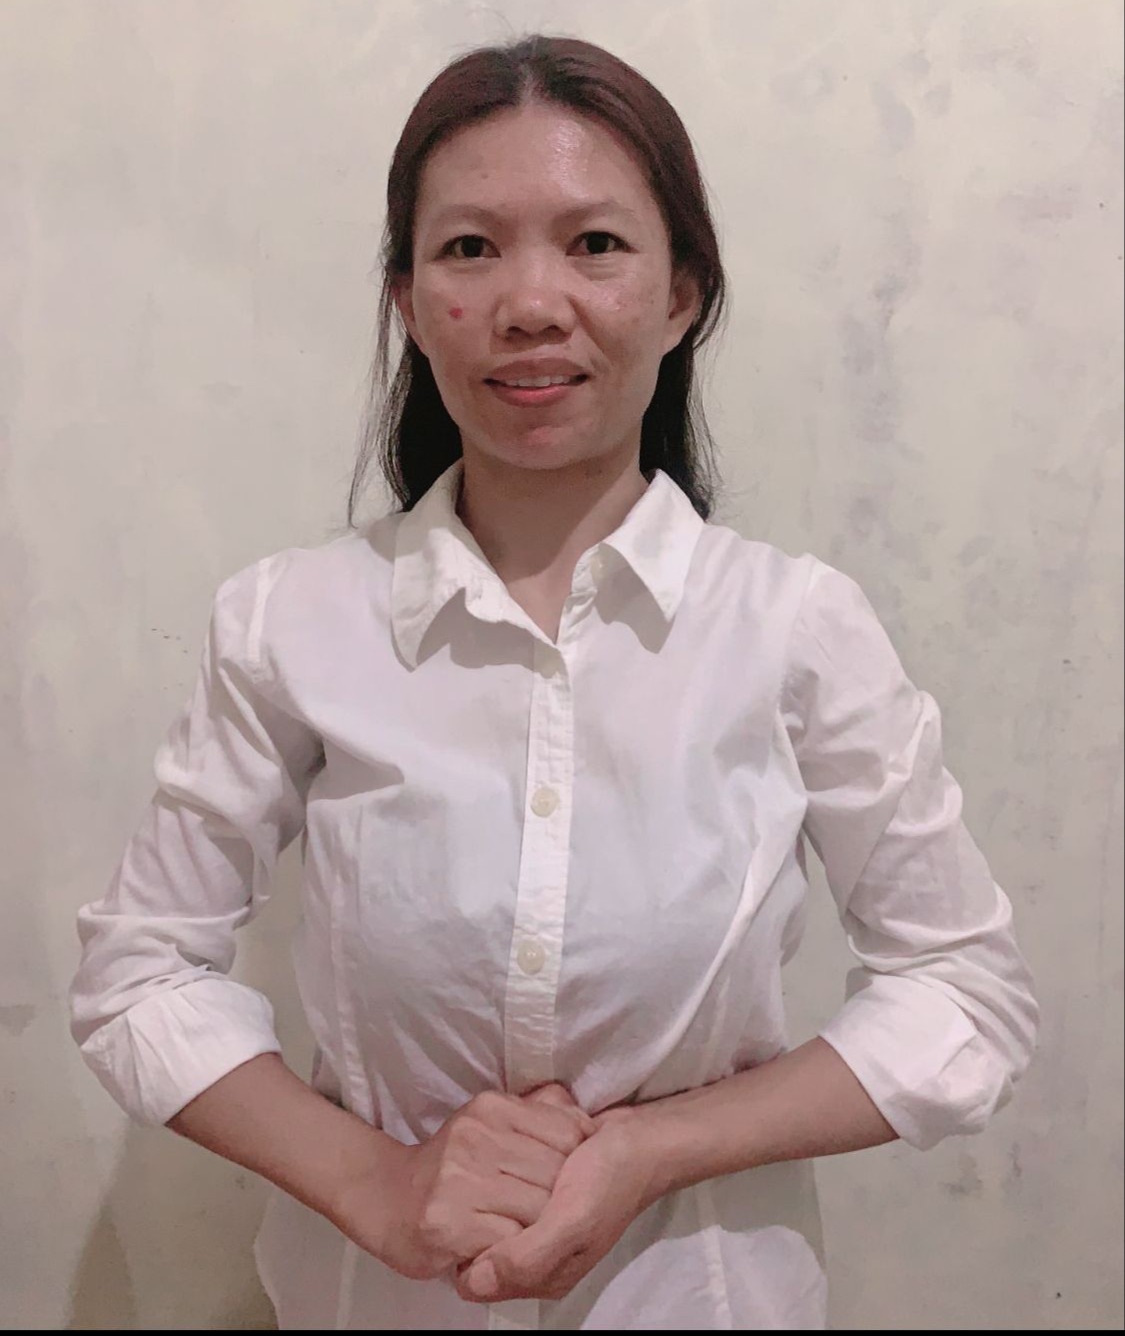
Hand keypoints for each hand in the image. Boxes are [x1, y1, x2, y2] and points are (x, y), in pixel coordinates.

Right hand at [335, 1084, 596, 1282]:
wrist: (385, 1198)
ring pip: (539, 1208)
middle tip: (550, 1214)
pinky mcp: (448, 1223)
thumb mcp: (489, 1124)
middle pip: (557, 1173)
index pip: (567, 1132)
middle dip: (561, 1199)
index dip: (577, 1162)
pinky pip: (512, 1240)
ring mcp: (460, 1180)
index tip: (569, 1179)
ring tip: (528, 1231)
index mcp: (491, 1108)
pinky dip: (516, 1248)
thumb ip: (537, 1115)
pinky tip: (504, 1246)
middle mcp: (476, 1137)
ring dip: (540, 1227)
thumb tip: (586, 1120)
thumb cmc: (450, 1167)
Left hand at [453, 1105, 660, 1303]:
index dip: (469, 1245)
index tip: (478, 1204)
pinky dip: (508, 1162)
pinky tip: (525, 1144)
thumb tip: (470, 1283)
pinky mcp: (537, 1190)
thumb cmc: (612, 1180)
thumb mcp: (574, 1223)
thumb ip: (527, 1257)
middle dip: (486, 1205)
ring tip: (521, 1154)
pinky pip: (504, 1184)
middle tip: (506, 1171)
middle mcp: (534, 1252)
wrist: (642, 1137)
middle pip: (480, 1237)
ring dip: (496, 1178)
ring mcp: (534, 1220)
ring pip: (488, 1208)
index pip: (478, 1276)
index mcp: (541, 1274)